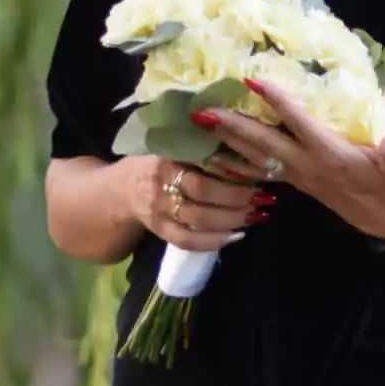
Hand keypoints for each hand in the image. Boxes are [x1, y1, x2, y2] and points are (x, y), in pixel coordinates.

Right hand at [122, 155, 276, 252]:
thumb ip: (202, 144)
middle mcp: (160, 179)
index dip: (233, 167)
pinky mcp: (158, 230)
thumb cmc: (158, 162)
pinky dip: (213, 242)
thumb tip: (248, 145)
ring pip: (198, 218)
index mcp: (167, 152)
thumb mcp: (174, 145)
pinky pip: (187, 241)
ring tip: (257, 216)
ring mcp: (158, 208)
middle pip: (203, 190)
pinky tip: (236, 236)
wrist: (120, 190)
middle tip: (264, 197)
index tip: (260, 169)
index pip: (203, 158)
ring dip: (232, 219)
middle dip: (238, 196)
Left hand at [188, 79, 384, 239]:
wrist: (381, 218)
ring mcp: (294, 174)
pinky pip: (255, 170)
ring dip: (224, 141)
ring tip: (196, 124)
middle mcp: (304, 164)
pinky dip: (232, 162)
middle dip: (232, 125)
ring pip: (253, 156)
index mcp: (328, 154)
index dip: (278, 102)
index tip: (253, 80)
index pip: (299, 124)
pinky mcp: (291, 178)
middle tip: (201, 109)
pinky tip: (210, 155)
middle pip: (262, 142)